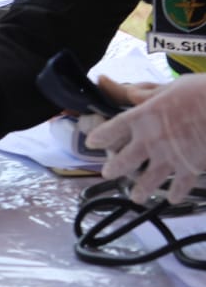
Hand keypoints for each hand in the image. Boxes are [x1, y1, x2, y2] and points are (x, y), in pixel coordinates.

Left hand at [86, 73, 205, 202]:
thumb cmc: (199, 93)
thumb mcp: (167, 88)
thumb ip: (145, 95)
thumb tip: (123, 90)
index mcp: (142, 117)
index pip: (112, 129)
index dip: (101, 137)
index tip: (92, 143)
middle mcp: (150, 140)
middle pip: (125, 160)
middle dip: (114, 169)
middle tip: (108, 174)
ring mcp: (170, 157)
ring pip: (148, 179)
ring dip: (141, 190)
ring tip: (136, 197)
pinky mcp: (191, 168)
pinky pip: (180, 185)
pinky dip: (176, 192)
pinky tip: (172, 198)